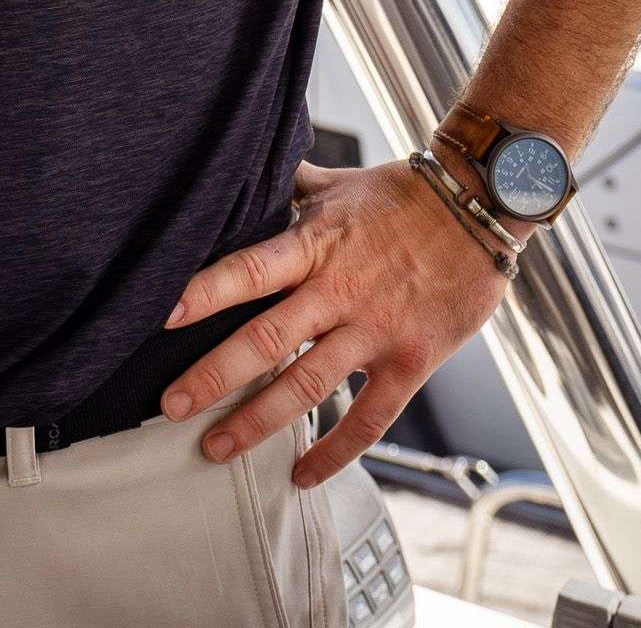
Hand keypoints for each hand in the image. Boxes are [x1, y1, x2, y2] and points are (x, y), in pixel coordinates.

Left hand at [156, 155, 511, 487]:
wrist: (478, 208)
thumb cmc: (399, 194)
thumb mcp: (336, 182)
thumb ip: (287, 186)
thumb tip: (238, 167)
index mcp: (315, 244)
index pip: (250, 270)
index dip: (206, 292)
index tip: (162, 317)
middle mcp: (339, 291)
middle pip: (267, 340)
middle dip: (214, 377)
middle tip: (170, 406)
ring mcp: (375, 331)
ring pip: (307, 386)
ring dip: (258, 421)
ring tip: (215, 448)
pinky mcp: (410, 363)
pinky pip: (368, 420)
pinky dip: (335, 452)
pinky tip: (301, 474)